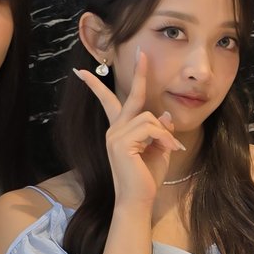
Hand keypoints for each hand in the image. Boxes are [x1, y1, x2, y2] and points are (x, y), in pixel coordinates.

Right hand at [74, 52, 183, 206]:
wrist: (138, 200)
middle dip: (139, 74)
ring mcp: (115, 135)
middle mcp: (114, 130)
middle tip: (142, 53)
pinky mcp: (121, 143)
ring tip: (171, 148)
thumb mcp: (158, 150)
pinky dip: (164, 138)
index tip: (82, 71)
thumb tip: (164, 114)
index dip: (97, 86)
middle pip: (130, 97)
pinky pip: (150, 128)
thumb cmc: (147, 178)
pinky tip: (170, 150)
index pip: (109, 102)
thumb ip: (160, 132)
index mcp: (120, 130)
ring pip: (148, 117)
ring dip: (165, 133)